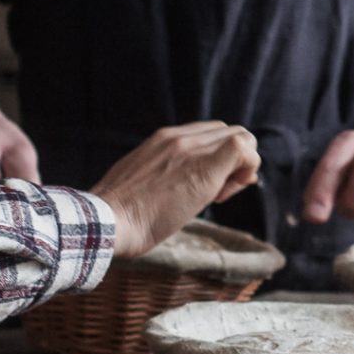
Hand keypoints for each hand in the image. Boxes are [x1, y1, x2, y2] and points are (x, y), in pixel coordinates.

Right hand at [91, 122, 261, 257]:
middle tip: (217, 193)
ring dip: (240, 166)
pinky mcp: (204, 167)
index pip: (208, 132)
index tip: (208, 186)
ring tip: (216, 196)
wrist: (107, 221)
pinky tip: (224, 195)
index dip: (217, 156)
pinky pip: (243, 149)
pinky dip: (246, 168)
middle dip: (232, 161)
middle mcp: (179, 137)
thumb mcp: (140, 183)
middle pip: (228, 131)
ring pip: (242, 136)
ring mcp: (190, 149)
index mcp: (163, 139)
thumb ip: (162, 174)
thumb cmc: (120, 214)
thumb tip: (181, 184)